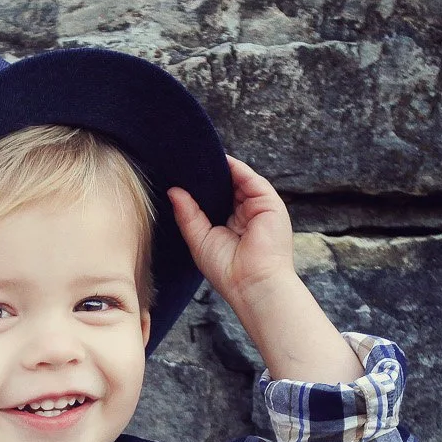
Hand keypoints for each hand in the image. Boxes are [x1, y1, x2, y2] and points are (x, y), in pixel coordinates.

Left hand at [167, 155, 296, 313]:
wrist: (252, 284)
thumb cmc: (227, 271)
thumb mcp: (199, 240)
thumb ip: (187, 215)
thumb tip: (173, 191)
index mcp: (231, 226)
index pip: (216, 200)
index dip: (200, 189)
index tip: (180, 176)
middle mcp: (246, 215)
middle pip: (227, 187)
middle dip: (209, 176)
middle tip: (186, 162)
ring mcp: (258, 208)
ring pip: (238, 180)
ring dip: (220, 169)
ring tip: (198, 157)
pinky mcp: (269, 202)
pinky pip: (250, 178)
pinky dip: (235, 167)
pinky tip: (218, 159)